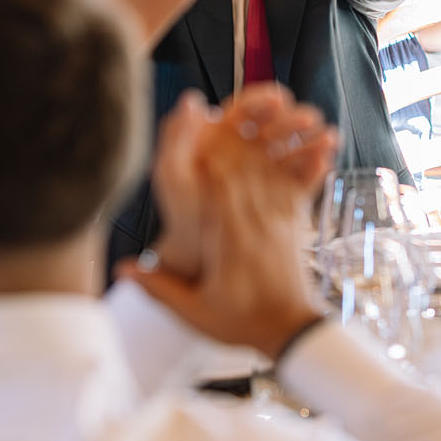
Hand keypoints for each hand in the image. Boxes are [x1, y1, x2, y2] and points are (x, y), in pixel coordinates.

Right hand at [118, 86, 337, 356]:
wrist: (291, 334)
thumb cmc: (242, 323)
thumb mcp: (195, 312)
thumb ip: (160, 287)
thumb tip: (122, 268)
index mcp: (229, 241)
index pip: (216, 189)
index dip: (205, 157)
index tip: (197, 129)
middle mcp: (256, 223)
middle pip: (243, 170)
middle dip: (235, 137)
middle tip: (225, 106)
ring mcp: (281, 222)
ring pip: (273, 171)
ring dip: (272, 140)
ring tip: (272, 106)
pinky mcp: (298, 224)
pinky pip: (301, 185)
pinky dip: (307, 161)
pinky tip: (318, 138)